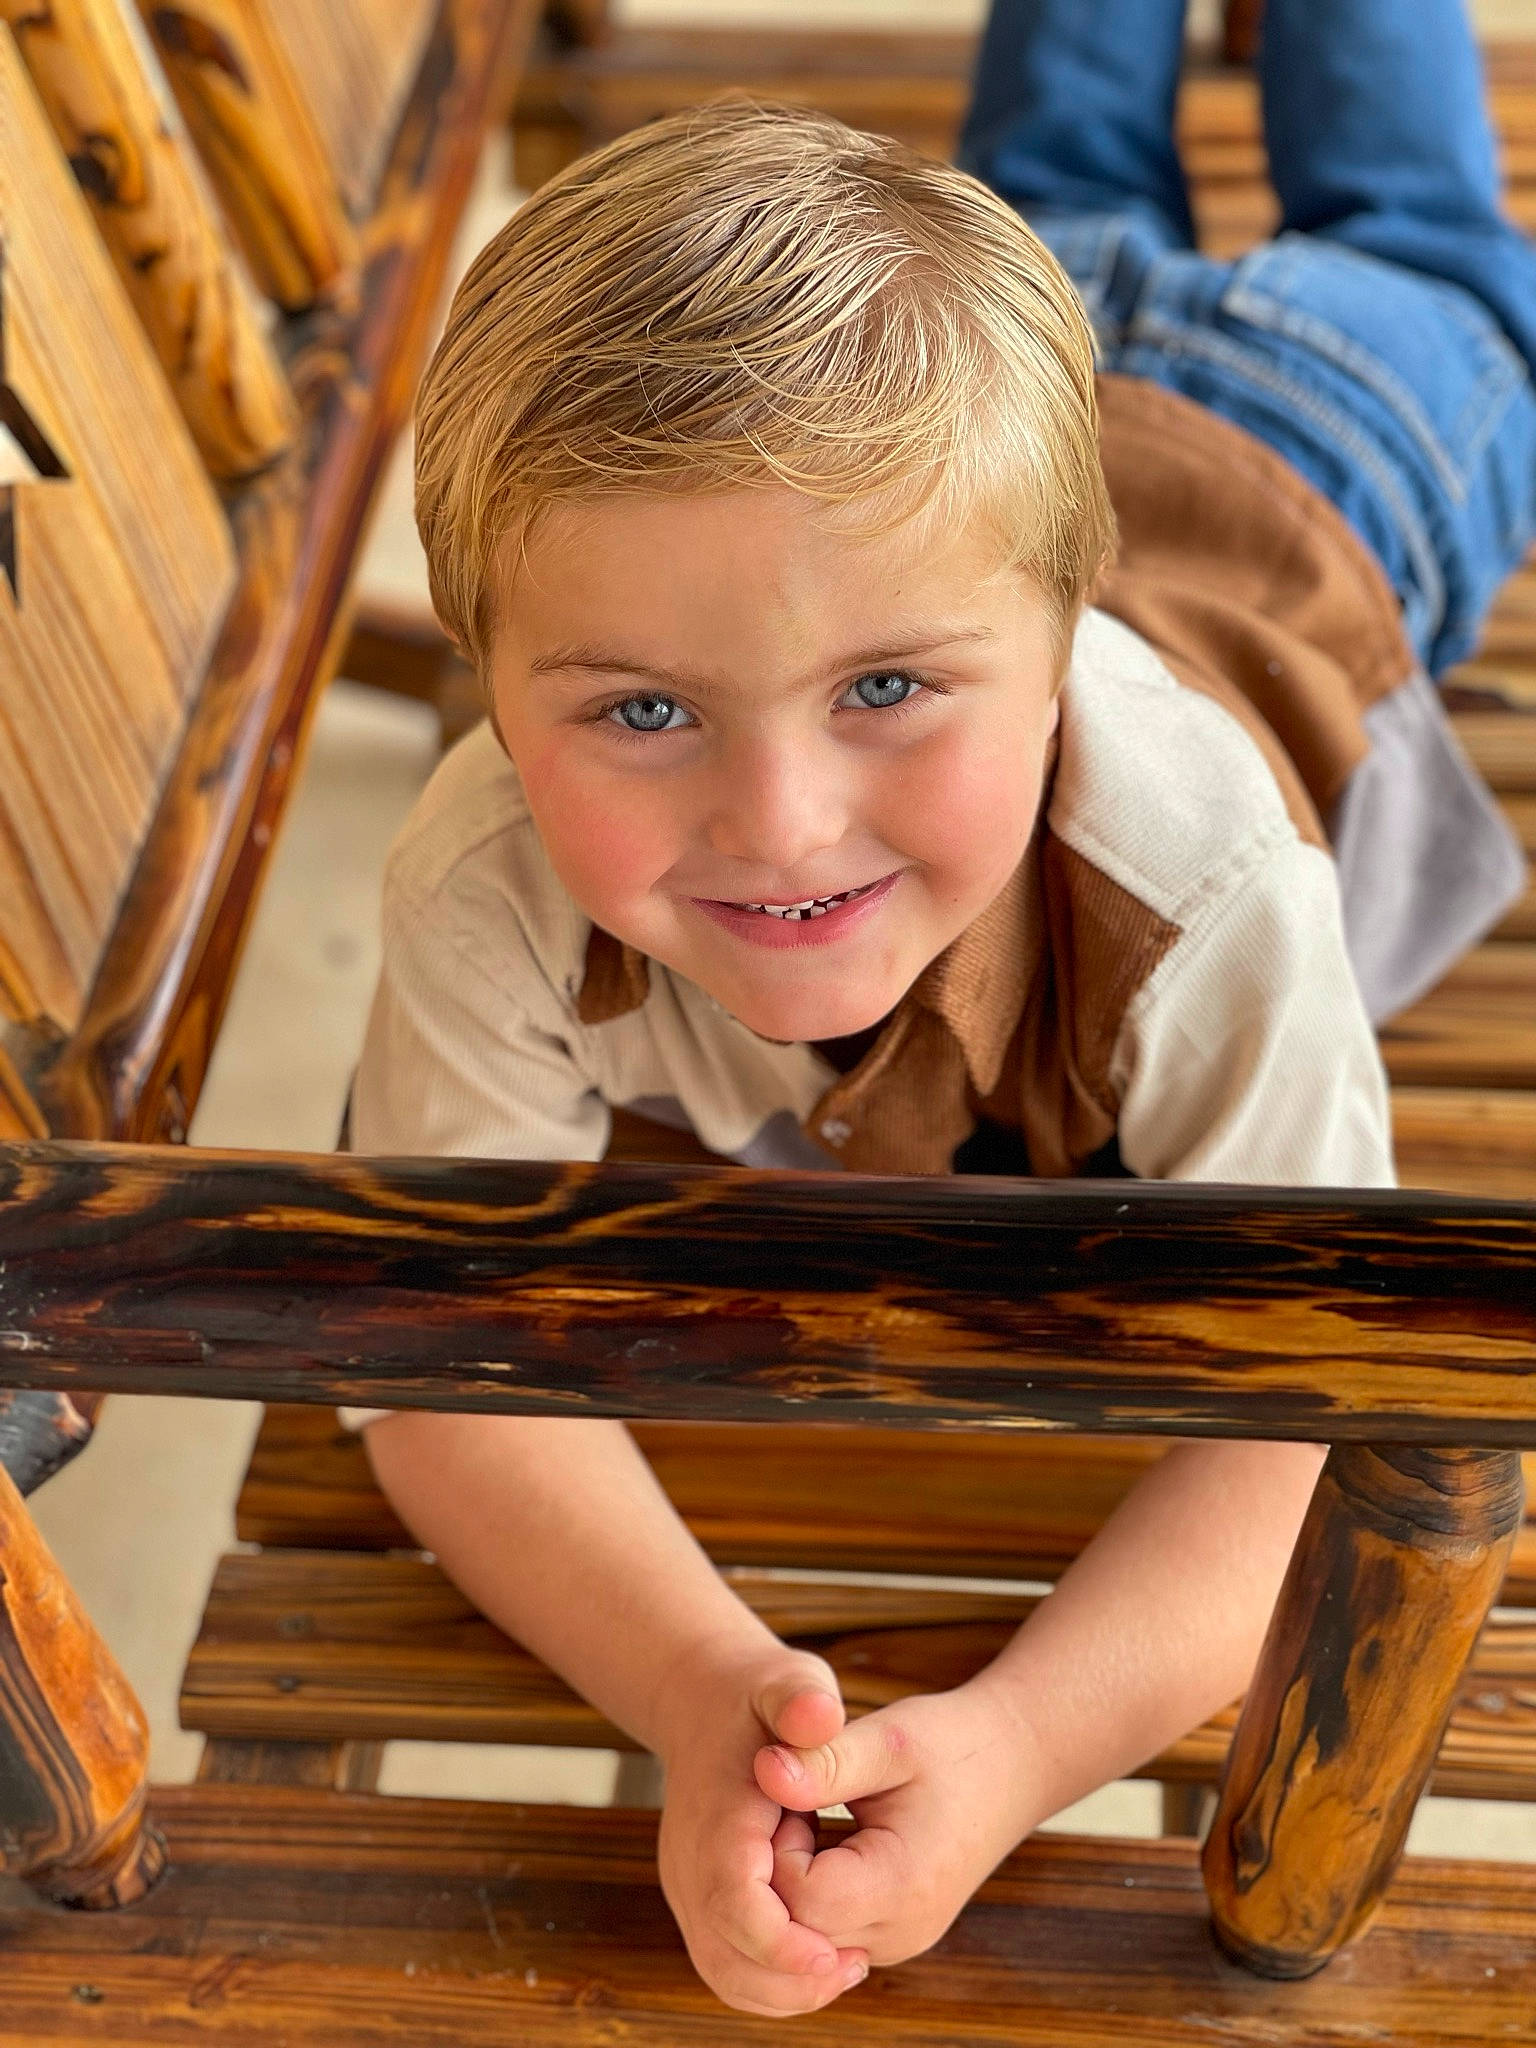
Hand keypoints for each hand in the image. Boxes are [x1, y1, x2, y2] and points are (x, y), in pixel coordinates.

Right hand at [655, 1646, 870, 2014]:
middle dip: (790, 1982)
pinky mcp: (700, 1901)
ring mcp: (689, 1888)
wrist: (703, 1701)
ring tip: (846, 1968)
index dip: (782, 1942)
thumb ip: (802, 1700)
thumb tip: (818, 1718)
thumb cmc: (760, 1696)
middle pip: (726, 1957)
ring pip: (725, 1973)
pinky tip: (821, 1958)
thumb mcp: (789, 1683)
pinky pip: (727, 1964)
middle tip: (854, 1969)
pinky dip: (770, 1980)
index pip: (734, 1904)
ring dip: (783, 1989)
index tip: (836, 1955)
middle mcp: (690, 1864)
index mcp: (716, 1820)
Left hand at [755, 1680, 1039, 1966]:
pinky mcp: (892, 1935)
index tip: (790, 1793)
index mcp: (901, 1887)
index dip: (777, 1846)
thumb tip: (764, 1769)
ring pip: (806, 1939)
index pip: (801, 1899)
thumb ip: (825, 1760)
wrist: (1012, 1766)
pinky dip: (809, 1893)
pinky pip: (827, 1932)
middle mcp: (900, 1933)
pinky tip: (820, 1839)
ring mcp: (897, 1941)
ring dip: (791, 1883)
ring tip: (807, 1818)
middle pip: (798, 1929)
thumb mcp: (888, 1738)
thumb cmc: (952, 1744)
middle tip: (791, 1803)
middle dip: (776, 1868)